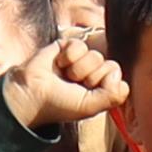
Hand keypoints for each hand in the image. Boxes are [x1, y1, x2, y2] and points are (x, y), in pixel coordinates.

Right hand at [13, 33, 127, 129]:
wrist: (31, 94)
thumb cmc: (59, 104)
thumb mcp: (90, 107)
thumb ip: (113, 97)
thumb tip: (120, 78)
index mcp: (100, 88)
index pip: (118, 78)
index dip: (105, 84)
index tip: (88, 92)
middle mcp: (93, 73)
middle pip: (109, 65)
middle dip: (91, 77)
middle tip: (74, 85)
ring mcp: (81, 59)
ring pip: (96, 55)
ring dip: (78, 68)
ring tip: (64, 75)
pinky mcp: (67, 46)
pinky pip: (80, 45)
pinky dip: (69, 56)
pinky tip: (59, 64)